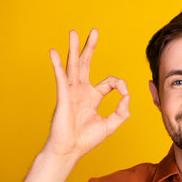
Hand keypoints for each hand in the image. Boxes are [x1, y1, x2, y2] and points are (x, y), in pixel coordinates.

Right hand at [42, 29, 129, 160]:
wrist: (70, 151)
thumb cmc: (86, 140)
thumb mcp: (111, 125)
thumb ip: (122, 111)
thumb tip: (127, 96)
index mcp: (93, 97)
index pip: (109, 82)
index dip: (120, 84)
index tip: (124, 93)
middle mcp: (81, 91)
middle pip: (86, 64)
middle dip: (90, 47)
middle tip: (94, 31)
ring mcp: (71, 92)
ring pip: (73, 66)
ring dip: (74, 49)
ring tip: (74, 33)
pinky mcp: (63, 97)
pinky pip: (60, 77)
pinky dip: (57, 64)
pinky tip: (53, 52)